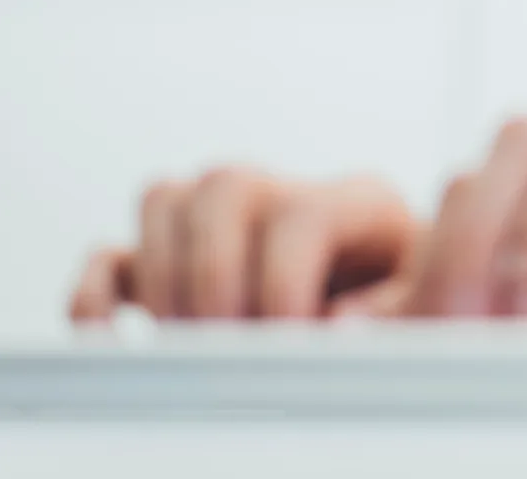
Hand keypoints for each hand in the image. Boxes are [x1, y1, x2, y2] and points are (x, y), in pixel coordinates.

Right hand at [69, 170, 417, 321]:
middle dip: (217, 277)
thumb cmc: (414, 303)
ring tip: (194, 342)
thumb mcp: (428, 300)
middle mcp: (283, 193)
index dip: (286, 282)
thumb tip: (334, 328)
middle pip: (223, 185)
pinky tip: (118, 339)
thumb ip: (393, 310)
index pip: (301, 211)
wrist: (399, 302)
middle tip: (230, 342)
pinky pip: (111, 253)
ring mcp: (224, 219)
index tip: (289, 339)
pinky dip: (98, 294)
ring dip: (165, 281)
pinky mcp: (174, 260)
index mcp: (358, 200)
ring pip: (165, 200)